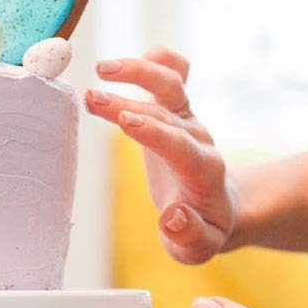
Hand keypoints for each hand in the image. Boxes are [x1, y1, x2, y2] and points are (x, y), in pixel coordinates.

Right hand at [86, 47, 236, 263]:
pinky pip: (176, 74)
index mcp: (202, 173)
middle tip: (91, 99)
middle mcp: (197, 139)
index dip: (155, 132)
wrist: (216, 208)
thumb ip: (189, 237)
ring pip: (170, 85)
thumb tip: (173, 218)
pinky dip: (160, 59)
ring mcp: (188, 120)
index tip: (126, 120)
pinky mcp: (177, 110)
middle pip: (165, 113)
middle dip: (127, 103)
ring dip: (137, 71)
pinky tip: (131, 59)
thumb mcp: (198, 248)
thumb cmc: (202, 231)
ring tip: (100, 70)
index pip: (180, 147)